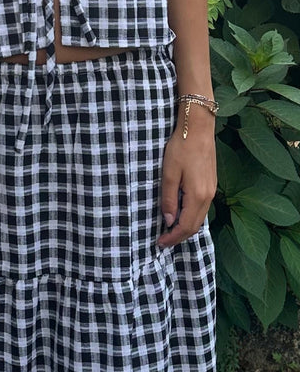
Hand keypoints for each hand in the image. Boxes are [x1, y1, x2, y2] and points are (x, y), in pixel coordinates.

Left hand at [157, 108, 216, 247]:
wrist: (198, 128)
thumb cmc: (181, 148)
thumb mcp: (169, 173)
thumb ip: (169, 198)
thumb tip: (169, 221)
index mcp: (198, 196)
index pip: (186, 226)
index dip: (173, 237)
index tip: (160, 243)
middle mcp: (208, 196)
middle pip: (195, 226)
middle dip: (179, 236)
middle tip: (163, 240)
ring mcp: (212, 190)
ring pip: (200, 218)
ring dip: (186, 227)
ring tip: (170, 230)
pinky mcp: (211, 184)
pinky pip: (202, 208)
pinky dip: (192, 216)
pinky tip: (181, 214)